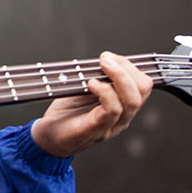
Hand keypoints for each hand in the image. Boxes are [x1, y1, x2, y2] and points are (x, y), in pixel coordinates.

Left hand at [31, 51, 152, 157]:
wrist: (48, 136)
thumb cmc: (65, 112)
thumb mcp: (84, 89)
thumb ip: (98, 77)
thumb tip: (107, 59)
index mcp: (122, 105)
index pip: (143, 85)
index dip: (130, 66)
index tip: (110, 56)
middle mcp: (122, 116)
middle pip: (143, 90)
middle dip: (127, 68)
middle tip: (105, 59)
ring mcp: (112, 125)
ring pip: (131, 100)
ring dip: (118, 76)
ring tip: (102, 65)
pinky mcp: (97, 130)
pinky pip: (113, 110)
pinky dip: (105, 92)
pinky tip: (92, 84)